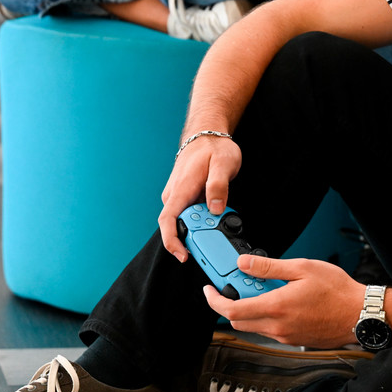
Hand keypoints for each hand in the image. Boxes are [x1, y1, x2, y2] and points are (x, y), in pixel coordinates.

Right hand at [158, 133, 241, 260]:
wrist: (207, 136)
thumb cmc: (214, 148)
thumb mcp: (223, 163)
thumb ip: (219, 186)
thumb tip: (215, 208)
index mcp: (181, 188)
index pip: (167, 220)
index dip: (172, 241)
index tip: (182, 255)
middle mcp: (175, 195)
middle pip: (178, 226)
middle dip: (196, 237)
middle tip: (218, 234)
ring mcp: (178, 196)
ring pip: (185, 221)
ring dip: (201, 228)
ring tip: (219, 221)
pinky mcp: (184, 197)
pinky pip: (190, 215)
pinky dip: (202, 220)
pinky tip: (215, 214)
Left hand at [202, 254, 363, 347]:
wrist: (360, 314)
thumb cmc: (337, 291)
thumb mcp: (302, 268)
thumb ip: (269, 267)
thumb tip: (244, 263)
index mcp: (276, 307)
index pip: (232, 309)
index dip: (214, 300)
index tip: (209, 290)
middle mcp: (278, 327)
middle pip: (238, 320)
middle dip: (231, 303)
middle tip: (237, 285)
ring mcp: (285, 336)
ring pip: (254, 326)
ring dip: (250, 309)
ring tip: (264, 289)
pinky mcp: (294, 340)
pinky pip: (269, 330)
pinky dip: (265, 316)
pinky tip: (279, 300)